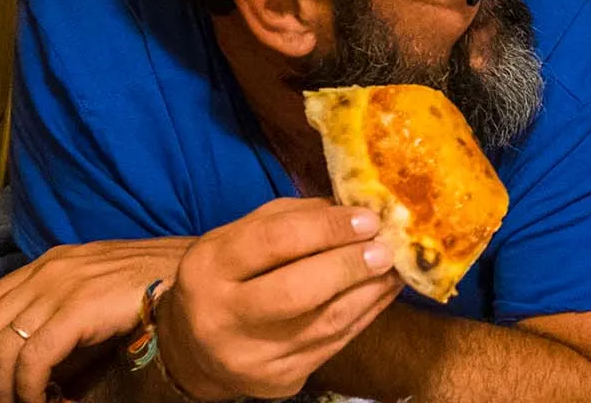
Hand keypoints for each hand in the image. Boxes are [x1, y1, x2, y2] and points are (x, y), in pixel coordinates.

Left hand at [0, 237, 193, 402]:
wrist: (196, 276)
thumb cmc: (153, 291)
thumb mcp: (95, 298)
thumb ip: (60, 320)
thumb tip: (26, 367)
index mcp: (48, 265)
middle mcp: (47, 271)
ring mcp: (61, 287)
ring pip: (2, 345)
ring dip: (0, 386)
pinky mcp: (78, 309)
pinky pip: (33, 356)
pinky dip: (27, 386)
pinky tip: (38, 400)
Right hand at [155, 197, 403, 401]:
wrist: (197, 346)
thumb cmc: (229, 277)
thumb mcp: (241, 236)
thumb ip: (294, 218)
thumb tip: (356, 208)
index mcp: (209, 268)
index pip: (274, 241)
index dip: (328, 228)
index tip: (368, 219)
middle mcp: (222, 316)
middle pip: (299, 290)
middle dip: (351, 266)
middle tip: (385, 248)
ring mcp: (250, 355)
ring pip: (326, 323)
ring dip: (370, 291)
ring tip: (394, 267)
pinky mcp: (277, 381)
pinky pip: (334, 345)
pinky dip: (365, 315)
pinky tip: (380, 293)